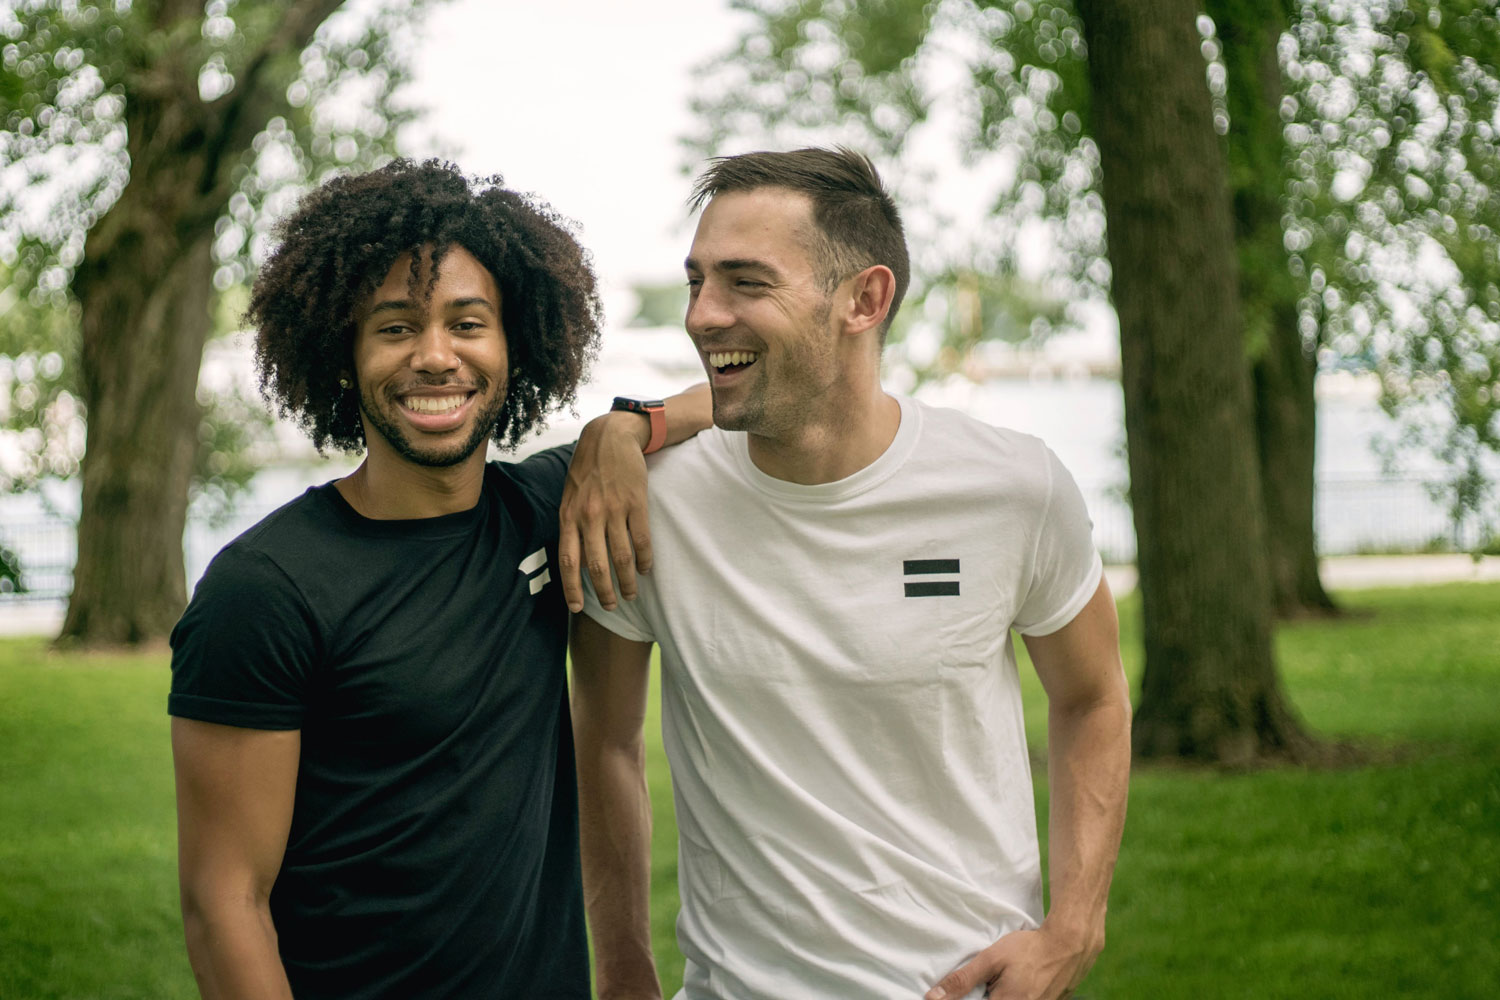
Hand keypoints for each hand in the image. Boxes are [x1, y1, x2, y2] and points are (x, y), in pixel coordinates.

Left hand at [559, 412, 653, 612]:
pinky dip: (644, 560)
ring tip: (631, 594)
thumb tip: (579, 562)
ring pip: (622, 557)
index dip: (572, 588)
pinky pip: (642, 540)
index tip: (578, 608)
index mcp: (569, 516)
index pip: (568, 561)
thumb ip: (572, 526)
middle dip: (606, 592)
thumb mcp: (570, 496)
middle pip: (597, 566)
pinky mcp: (636, 503)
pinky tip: (646, 569)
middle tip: (613, 605)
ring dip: (628, 581)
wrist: (609, 437)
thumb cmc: (587, 469)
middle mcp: (590, 516)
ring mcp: (614, 510)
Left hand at [924, 923, 1101, 999]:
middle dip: (984, 994)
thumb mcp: (991, 959)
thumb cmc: (1029, 949)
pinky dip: (1013, 994)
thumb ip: (962, 980)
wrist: (1069, 945)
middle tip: (991, 980)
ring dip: (999, 994)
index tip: (967, 989)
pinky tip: (1018, 982)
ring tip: (1005, 979)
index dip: (966, 999)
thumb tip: (932, 997)